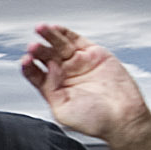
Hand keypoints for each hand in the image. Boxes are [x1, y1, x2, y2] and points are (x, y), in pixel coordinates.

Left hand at [20, 24, 150, 143]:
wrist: (124, 118)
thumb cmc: (97, 121)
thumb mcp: (62, 110)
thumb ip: (50, 89)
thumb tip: (48, 69)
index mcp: (56, 89)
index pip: (36, 73)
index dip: (29, 66)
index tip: (26, 60)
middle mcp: (66, 75)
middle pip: (46, 56)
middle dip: (38, 50)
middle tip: (34, 47)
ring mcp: (80, 64)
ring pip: (59, 45)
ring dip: (48, 36)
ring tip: (41, 29)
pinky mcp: (94, 55)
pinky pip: (76, 40)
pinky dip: (65, 33)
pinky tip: (55, 29)